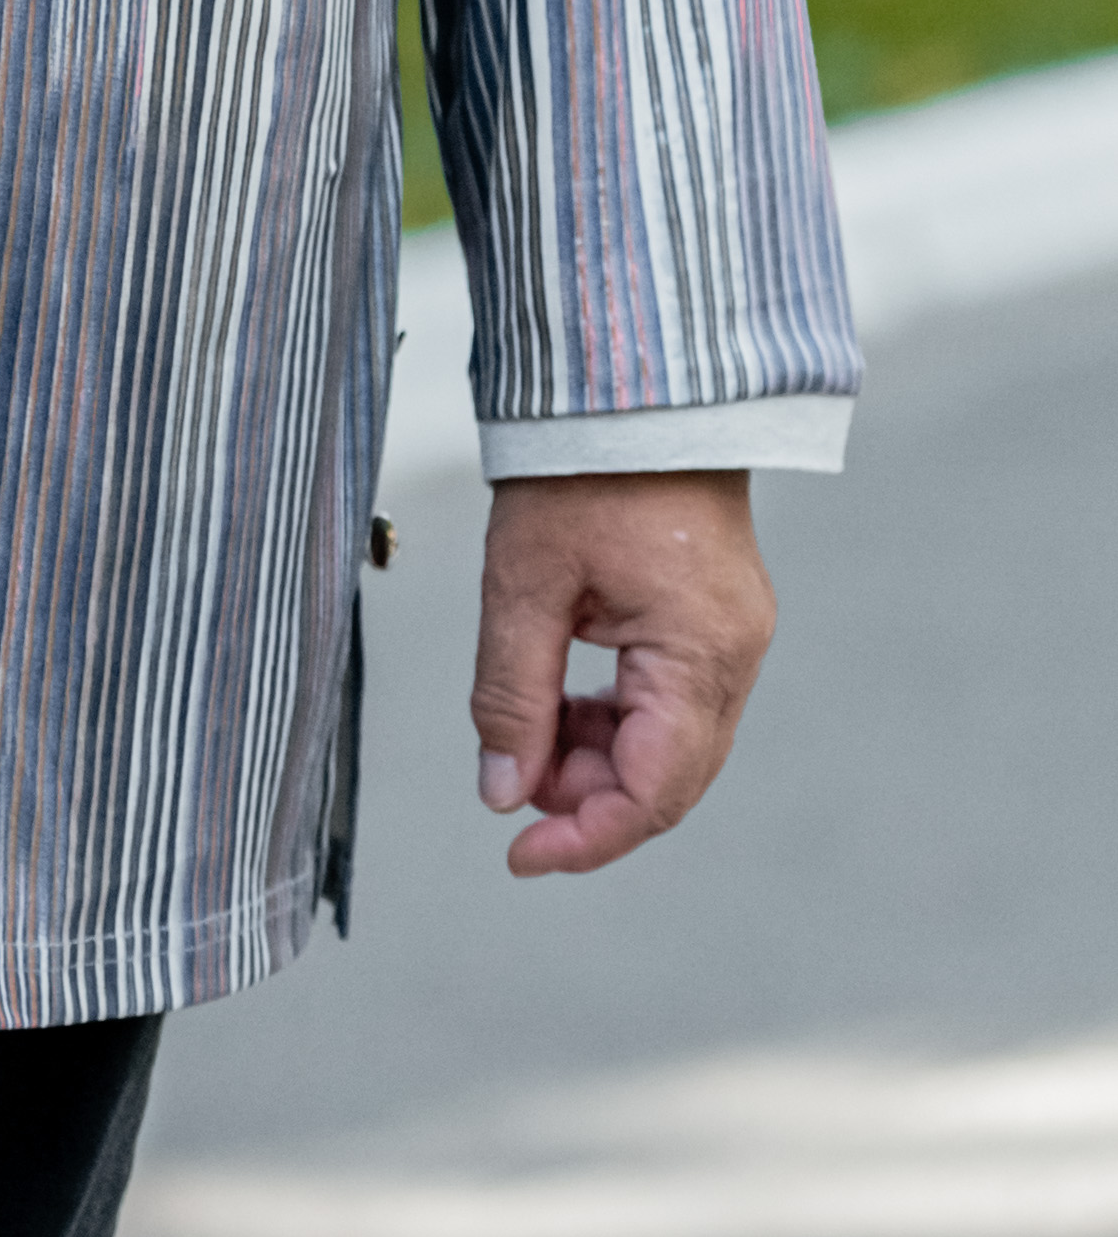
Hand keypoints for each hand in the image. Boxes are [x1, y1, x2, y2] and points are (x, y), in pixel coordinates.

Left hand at [469, 468, 774, 879]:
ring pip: (668, 743)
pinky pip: (670, 700)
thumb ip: (511, 694)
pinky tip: (560, 702)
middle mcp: (735, 655)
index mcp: (700, 653)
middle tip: (508, 785)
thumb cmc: (578, 466)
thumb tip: (501, 791)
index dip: (586, 837)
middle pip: (668, 778)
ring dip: (597, 758)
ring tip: (524, 736)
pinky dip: (614, 717)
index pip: (654, 792)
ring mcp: (732, 636)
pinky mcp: (715, 618)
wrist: (630, 381)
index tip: (518, 855)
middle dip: (586, 798)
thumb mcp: (523, 582)